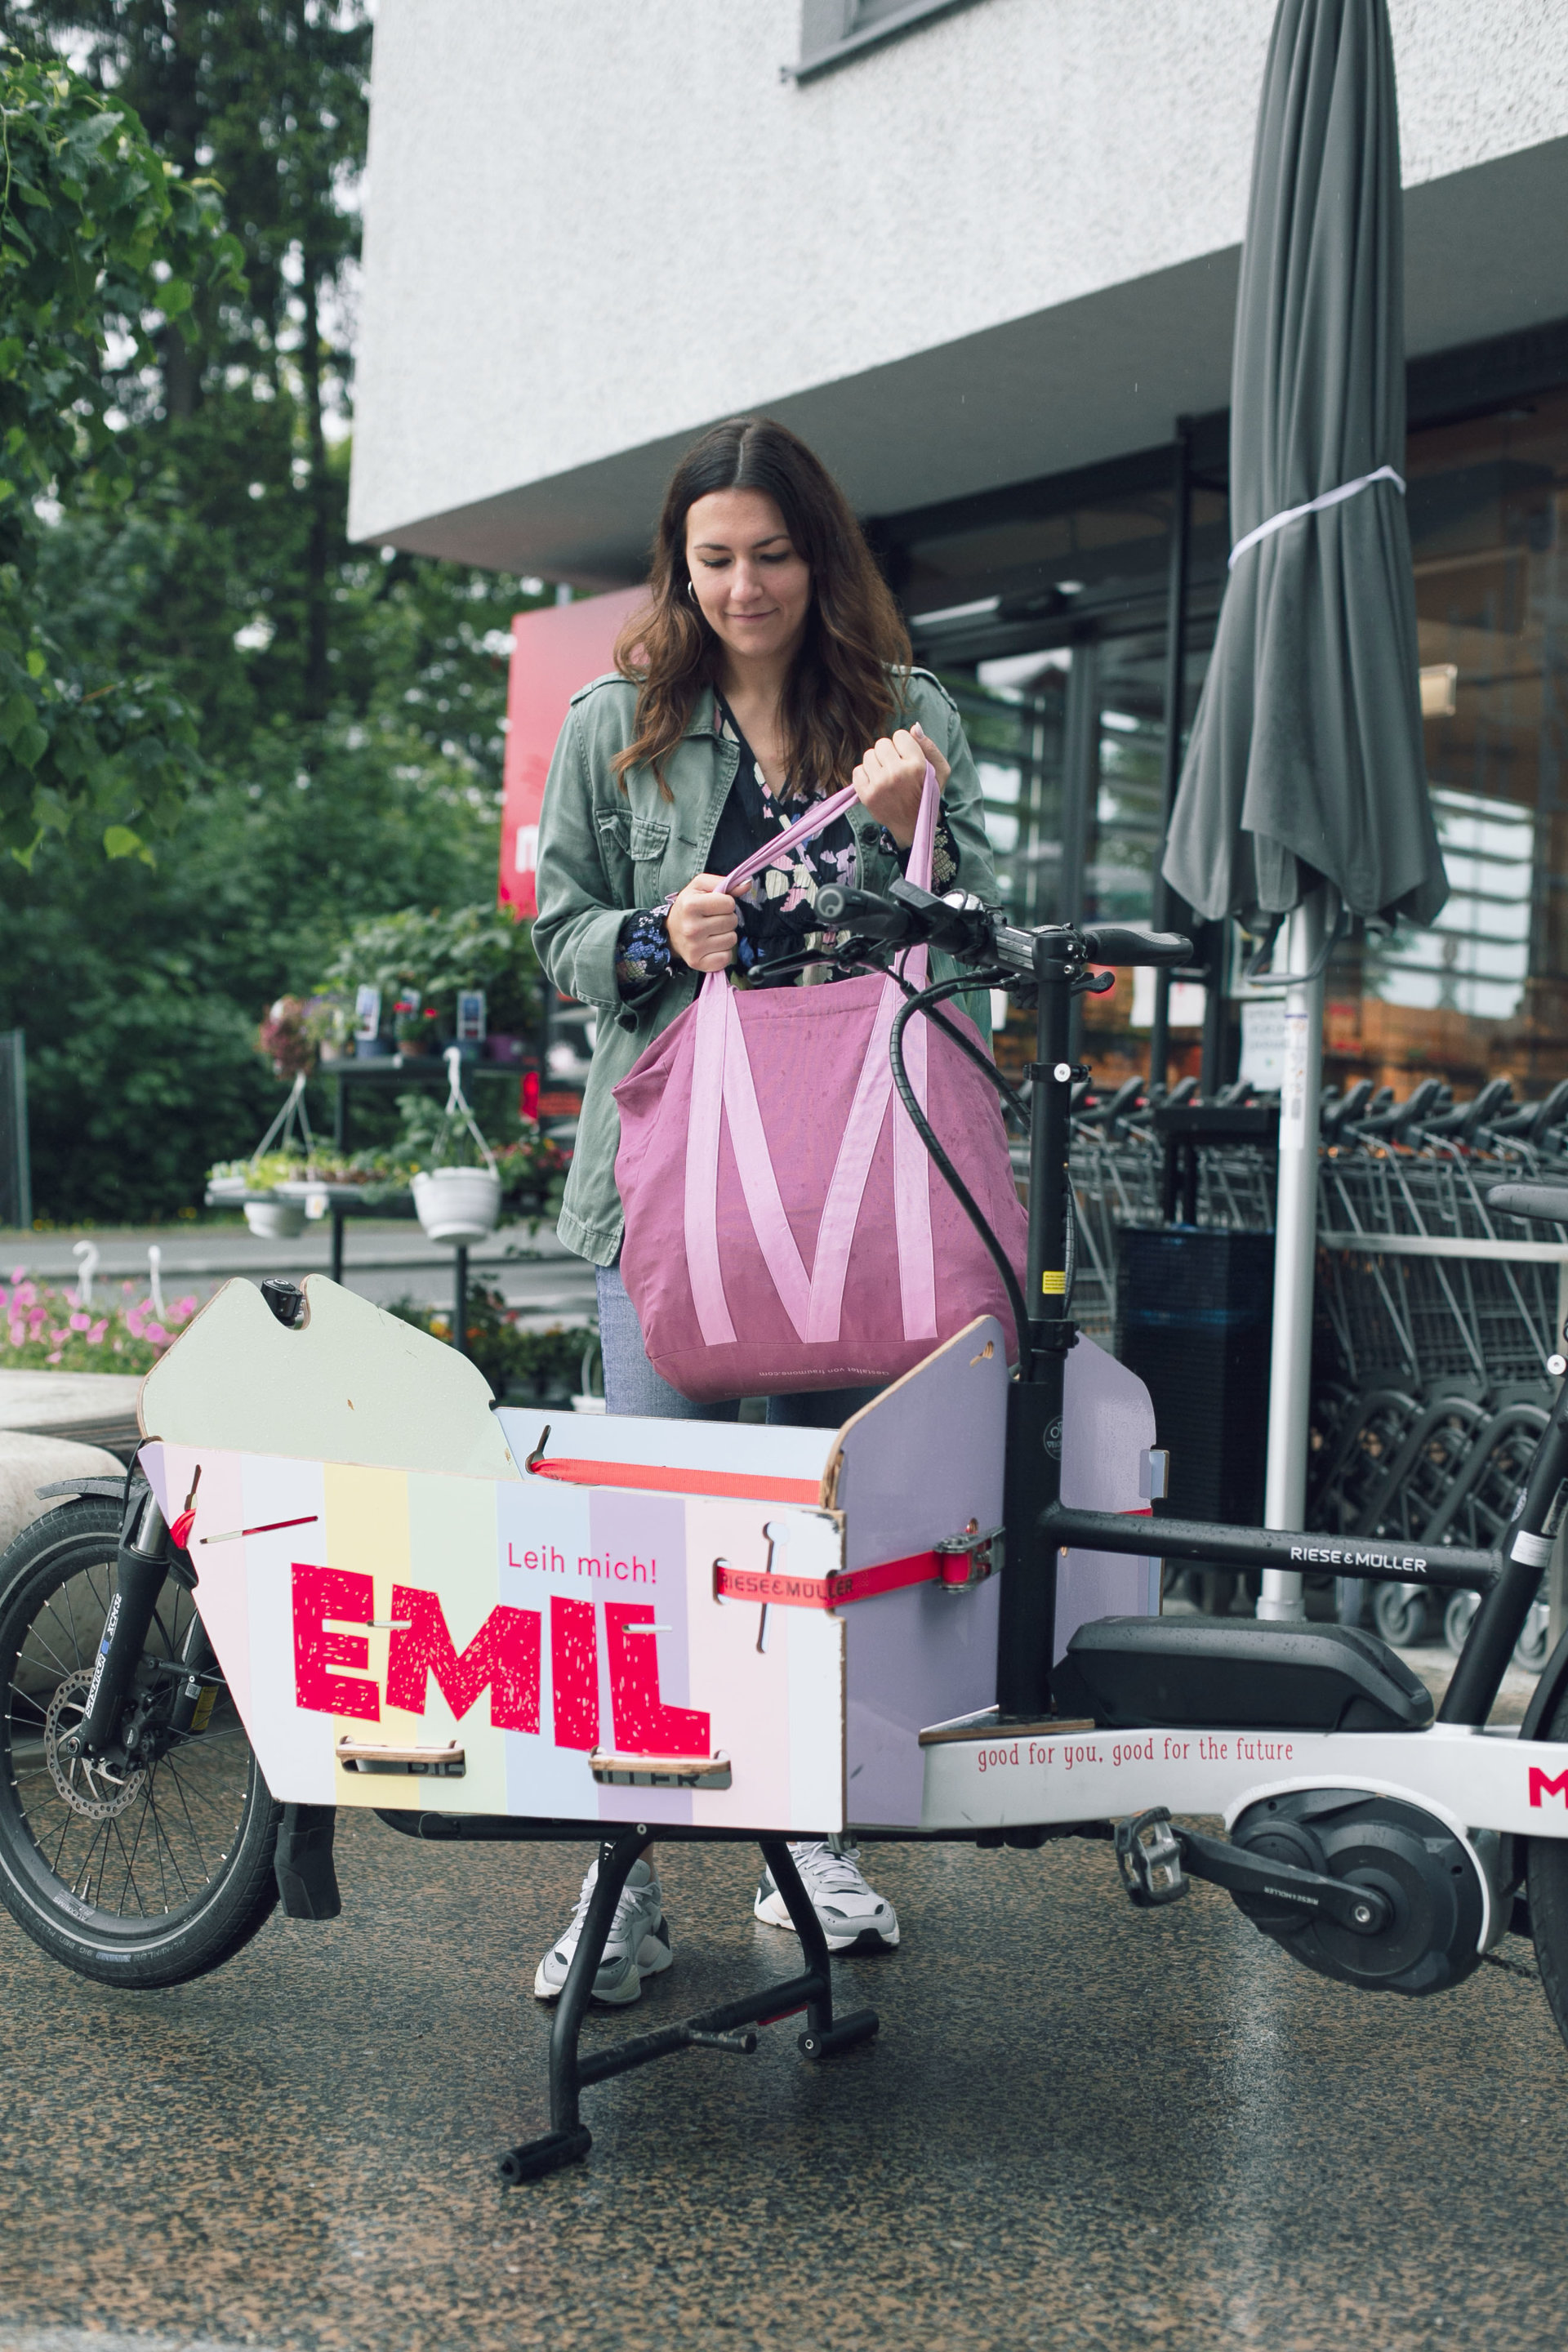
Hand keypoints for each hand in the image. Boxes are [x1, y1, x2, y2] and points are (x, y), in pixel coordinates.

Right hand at [666, 874, 738, 971]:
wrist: (670, 932)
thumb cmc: (688, 906)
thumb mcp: (700, 886)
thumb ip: (725, 882)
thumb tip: (747, 884)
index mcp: (691, 905)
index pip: (729, 903)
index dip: (725, 903)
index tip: (714, 906)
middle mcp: (691, 928)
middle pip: (732, 921)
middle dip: (726, 919)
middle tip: (712, 920)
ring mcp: (694, 948)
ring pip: (732, 939)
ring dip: (726, 935)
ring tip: (711, 932)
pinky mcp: (698, 963)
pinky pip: (727, 957)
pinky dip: (723, 952)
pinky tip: (711, 946)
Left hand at [851, 723, 949, 849]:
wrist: (914, 826)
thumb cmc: (928, 794)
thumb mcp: (940, 771)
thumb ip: (929, 746)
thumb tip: (914, 727)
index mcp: (916, 765)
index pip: (900, 735)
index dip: (903, 745)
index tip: (907, 758)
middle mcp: (897, 773)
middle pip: (882, 743)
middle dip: (889, 753)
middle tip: (895, 768)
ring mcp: (880, 785)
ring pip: (868, 755)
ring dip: (876, 763)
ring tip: (886, 776)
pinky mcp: (866, 795)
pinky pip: (857, 770)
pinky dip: (865, 775)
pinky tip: (876, 783)